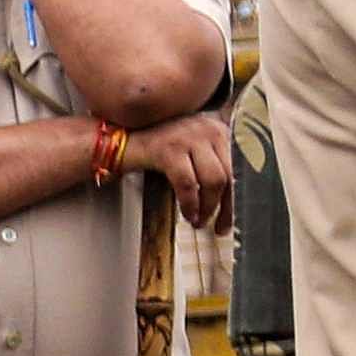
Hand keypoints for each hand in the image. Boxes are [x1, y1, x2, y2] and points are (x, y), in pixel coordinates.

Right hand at [135, 110, 236, 230]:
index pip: (236, 167)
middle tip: (217, 226)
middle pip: (228, 175)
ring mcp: (188, 136)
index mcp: (217, 128)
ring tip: (198, 220)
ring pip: (213, 180)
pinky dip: (189, 204)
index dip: (235, 198)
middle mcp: (207, 128)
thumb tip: (228, 199)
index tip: (229, 219)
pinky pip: (188, 184)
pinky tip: (187, 213)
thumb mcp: (190, 151)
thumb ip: (210, 165)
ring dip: (208, 207)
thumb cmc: (155, 148)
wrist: (119, 139)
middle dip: (224, 207)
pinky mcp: (169, 149)